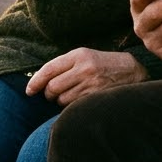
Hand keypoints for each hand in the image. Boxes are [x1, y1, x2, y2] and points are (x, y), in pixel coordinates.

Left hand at [24, 48, 146, 105]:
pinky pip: (73, 107)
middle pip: (52, 87)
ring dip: (61, 101)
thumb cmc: (103, 64)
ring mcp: (91, 84)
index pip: (49, 69)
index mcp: (79, 55)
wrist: (132, 71)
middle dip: (49, 93)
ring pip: (61, 99)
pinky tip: (79, 100)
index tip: (29, 91)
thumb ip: (64, 66)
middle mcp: (84, 68)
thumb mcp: (85, 56)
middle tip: (54, 93)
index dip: (35, 82)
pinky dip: (71, 106)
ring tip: (73, 94)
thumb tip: (38, 81)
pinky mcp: (96, 97)